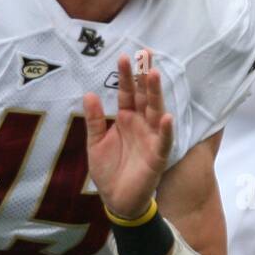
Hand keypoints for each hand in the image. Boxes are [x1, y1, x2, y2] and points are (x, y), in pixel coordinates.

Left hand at [85, 52, 173, 220]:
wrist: (116, 200)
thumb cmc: (108, 171)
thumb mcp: (95, 143)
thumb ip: (94, 120)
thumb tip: (89, 94)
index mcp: (125, 119)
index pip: (126, 93)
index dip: (125, 76)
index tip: (124, 57)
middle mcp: (140, 124)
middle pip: (144, 96)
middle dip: (144, 76)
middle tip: (145, 54)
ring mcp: (151, 138)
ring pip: (155, 111)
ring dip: (155, 94)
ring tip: (154, 75)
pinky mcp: (157, 156)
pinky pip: (163, 141)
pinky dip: (164, 130)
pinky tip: (165, 117)